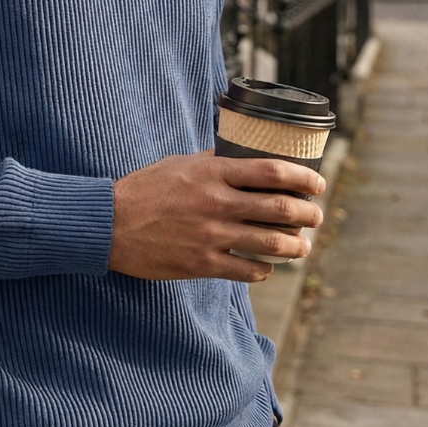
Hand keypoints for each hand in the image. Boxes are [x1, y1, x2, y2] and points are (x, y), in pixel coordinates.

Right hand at [107, 151, 325, 281]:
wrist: (110, 224)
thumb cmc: (144, 189)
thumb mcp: (178, 164)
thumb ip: (212, 162)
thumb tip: (241, 156)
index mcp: (212, 174)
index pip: (271, 171)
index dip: (303, 177)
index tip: (317, 183)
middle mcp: (217, 203)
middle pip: (280, 209)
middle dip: (308, 214)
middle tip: (316, 216)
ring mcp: (212, 236)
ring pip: (272, 243)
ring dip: (296, 246)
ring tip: (302, 245)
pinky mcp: (203, 264)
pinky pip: (249, 270)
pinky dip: (265, 268)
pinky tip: (267, 265)